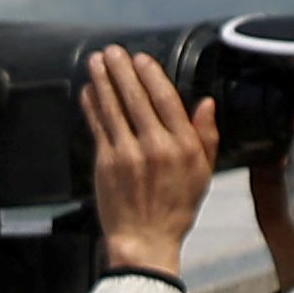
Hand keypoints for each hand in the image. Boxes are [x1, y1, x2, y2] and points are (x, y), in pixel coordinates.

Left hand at [80, 45, 214, 270]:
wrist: (145, 241)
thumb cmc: (175, 209)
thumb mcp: (204, 173)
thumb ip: (206, 136)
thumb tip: (206, 103)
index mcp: (183, 147)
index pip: (166, 101)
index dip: (151, 76)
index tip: (141, 59)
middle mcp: (155, 147)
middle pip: (136, 99)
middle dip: (122, 71)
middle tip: (113, 51)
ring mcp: (127, 154)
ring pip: (113, 108)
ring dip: (103, 81)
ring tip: (96, 61)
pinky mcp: (105, 163)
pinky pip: (97, 127)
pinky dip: (91, 106)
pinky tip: (87, 90)